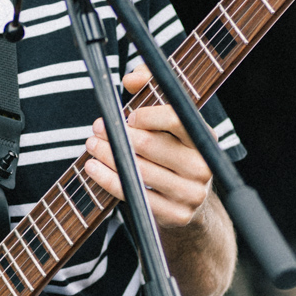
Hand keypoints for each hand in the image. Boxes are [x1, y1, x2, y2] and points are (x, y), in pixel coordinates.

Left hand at [83, 65, 212, 227]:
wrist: (187, 199)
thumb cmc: (171, 151)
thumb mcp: (167, 120)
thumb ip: (151, 86)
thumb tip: (131, 79)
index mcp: (204, 137)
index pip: (177, 120)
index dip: (148, 115)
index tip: (127, 116)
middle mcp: (202, 166)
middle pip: (151, 146)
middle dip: (118, 135)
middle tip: (97, 129)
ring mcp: (191, 194)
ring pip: (139, 171)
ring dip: (108, 156)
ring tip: (91, 146)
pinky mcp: (176, 215)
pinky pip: (135, 195)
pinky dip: (109, 180)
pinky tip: (94, 168)